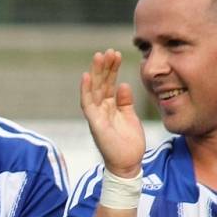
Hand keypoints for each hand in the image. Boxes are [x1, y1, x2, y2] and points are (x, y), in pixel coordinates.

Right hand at [80, 49, 145, 177]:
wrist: (128, 164)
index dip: (112, 69)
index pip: (109, 84)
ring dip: (96, 73)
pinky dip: (86, 90)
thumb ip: (125, 101)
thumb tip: (123, 85)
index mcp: (110, 107)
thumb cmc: (129, 143)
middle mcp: (101, 109)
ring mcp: (96, 115)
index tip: (117, 54)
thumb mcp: (130, 117)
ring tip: (99, 56)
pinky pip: (88, 105)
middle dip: (104, 67)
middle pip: (101, 84)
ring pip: (94, 90)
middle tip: (108, 51)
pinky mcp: (95, 123)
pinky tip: (87, 76)